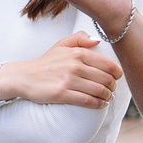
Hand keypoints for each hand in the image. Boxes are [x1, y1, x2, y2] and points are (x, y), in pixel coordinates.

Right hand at [0, 32, 120, 107]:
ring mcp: (69, 80)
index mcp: (78, 52)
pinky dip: (98, 104)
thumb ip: (79, 38)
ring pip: (99, 90)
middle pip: (106, 79)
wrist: (25, 76)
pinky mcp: (62, 94)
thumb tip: (97, 41)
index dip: (117, 73)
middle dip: (113, 86)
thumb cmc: (46, 62)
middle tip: (112, 89)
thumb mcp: (61, 44)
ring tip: (107, 97)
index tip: (117, 78)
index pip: (108, 64)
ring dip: (107, 96)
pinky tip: (100, 104)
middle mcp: (75, 65)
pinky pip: (87, 100)